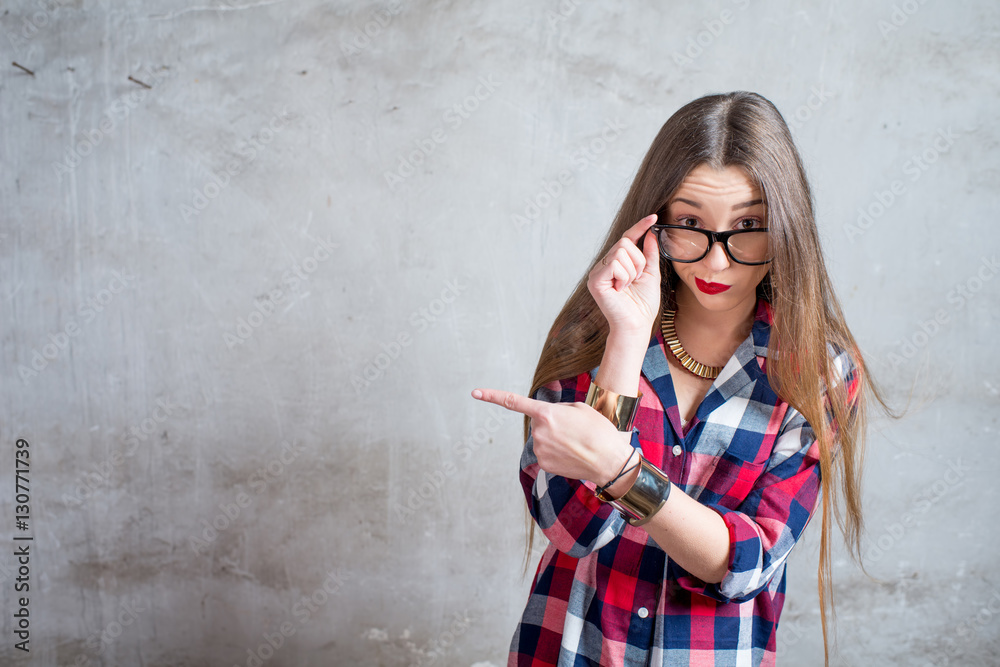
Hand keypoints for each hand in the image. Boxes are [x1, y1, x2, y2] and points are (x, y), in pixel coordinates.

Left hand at [470, 388, 630, 484]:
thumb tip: (546, 418)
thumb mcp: (580, 408)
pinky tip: (571, 454)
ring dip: (555, 439)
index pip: (513, 402)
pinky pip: (545, 453)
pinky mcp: (543, 464)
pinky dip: (556, 453)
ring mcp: (539, 449)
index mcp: (546, 413)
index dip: (492, 396)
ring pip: (542, 439)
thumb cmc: (598, 431)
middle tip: (573, 430)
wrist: (609, 461)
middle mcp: (538, 431)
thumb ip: (557, 409)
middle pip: (538, 423)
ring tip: (575, 443)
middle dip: (551, 424)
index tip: (475, 393)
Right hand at [587, 214, 661, 336]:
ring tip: (628, 286)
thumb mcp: (651, 275)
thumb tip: (650, 233)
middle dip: (638, 261)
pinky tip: (620, 289)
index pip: (627, 239)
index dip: (639, 227)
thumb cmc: (642, 305)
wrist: (636, 325)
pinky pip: (614, 264)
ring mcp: (597, 272)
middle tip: (636, 279)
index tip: (653, 217)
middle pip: (624, 243)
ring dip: (632, 270)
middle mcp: (604, 265)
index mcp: (616, 264)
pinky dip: (624, 276)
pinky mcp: (595, 280)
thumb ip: (650, 254)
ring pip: (620, 252)